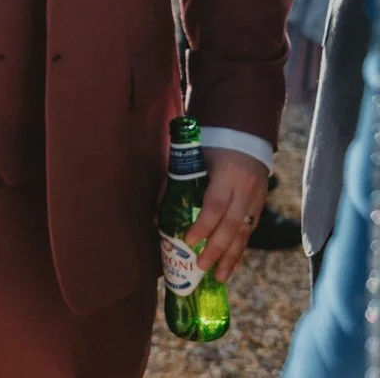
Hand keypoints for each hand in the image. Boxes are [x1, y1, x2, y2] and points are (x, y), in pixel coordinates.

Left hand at [184, 146, 269, 283]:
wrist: (245, 139)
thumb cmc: (210, 149)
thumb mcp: (193, 160)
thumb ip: (176, 185)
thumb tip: (157, 218)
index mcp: (227, 175)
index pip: (215, 205)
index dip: (203, 225)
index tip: (189, 241)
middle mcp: (245, 191)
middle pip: (232, 225)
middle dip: (216, 249)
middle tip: (201, 267)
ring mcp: (256, 200)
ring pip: (245, 233)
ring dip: (231, 258)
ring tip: (220, 278)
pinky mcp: (260, 207)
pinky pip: (250, 232)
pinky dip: (239, 250)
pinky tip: (230, 265)